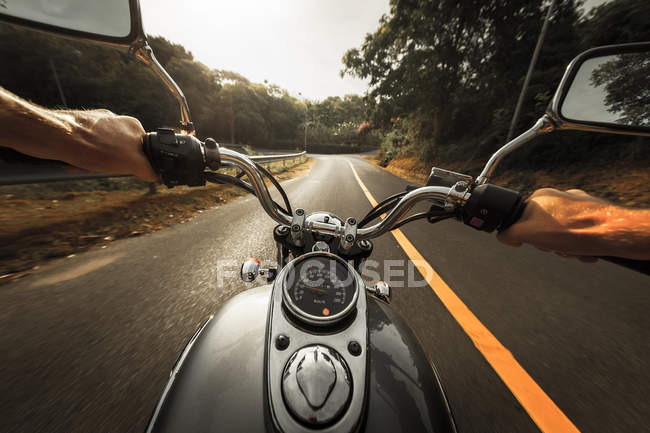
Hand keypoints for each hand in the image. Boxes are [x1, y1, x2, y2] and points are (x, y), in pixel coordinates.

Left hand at [34, 110, 157, 181]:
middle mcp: (116, 122)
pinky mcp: (79, 128)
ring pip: (103, 154)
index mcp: (132, 126)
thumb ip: (147, 167)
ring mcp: (97, 124)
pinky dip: (82, 159)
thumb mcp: (128, 161)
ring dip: (95, 164)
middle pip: (122, 153)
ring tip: (85, 165)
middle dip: (112, 165)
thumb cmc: (88, 146)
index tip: (124, 170)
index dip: (134, 164)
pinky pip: (86, 150)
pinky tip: (75, 162)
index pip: (142, 151)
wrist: (53, 136)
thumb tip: (155, 175)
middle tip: (102, 168)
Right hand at [497, 188, 649, 260]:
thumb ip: (510, 233)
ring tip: (575, 250)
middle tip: (558, 248)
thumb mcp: (530, 233)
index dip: (529, 237)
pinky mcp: (592, 213)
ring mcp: (576, 204)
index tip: (538, 243)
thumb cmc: (575, 231)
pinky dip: (580, 244)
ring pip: (561, 232)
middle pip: (542, 228)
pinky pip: (578, 232)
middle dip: (549, 244)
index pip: (522, 220)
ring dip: (566, 247)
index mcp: (539, 198)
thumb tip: (502, 236)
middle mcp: (557, 197)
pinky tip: (585, 250)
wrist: (613, 232)